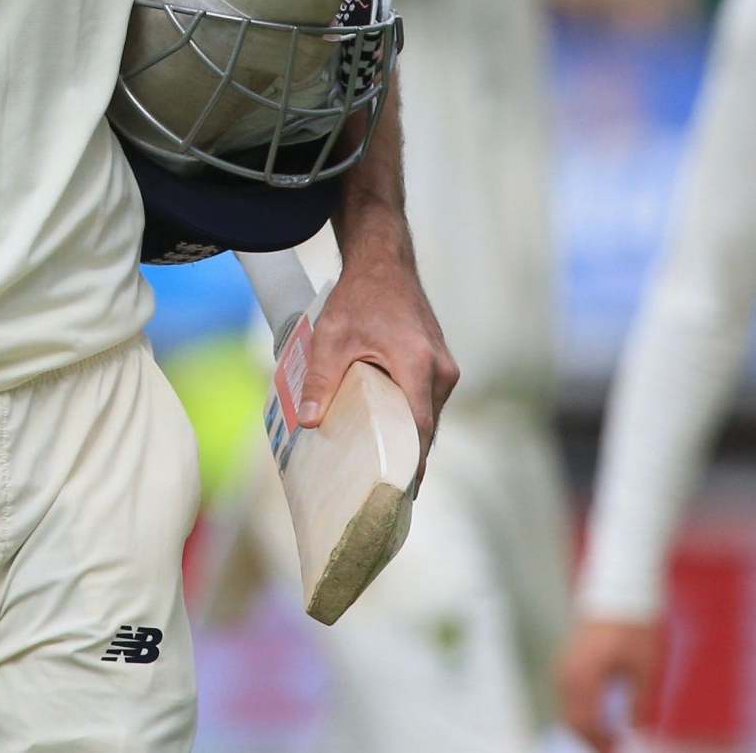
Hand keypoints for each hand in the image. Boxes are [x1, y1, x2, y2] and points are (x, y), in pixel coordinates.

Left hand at [298, 229, 457, 484]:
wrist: (384, 262)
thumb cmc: (360, 297)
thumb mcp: (332, 337)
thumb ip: (322, 380)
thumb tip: (310, 423)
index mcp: (419, 366)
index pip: (420, 427)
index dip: (411, 463)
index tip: (400, 493)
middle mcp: (441, 370)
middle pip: (426, 426)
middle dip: (407, 458)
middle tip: (384, 491)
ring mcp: (444, 367)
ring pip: (428, 414)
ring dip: (409, 437)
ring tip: (384, 470)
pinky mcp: (440, 363)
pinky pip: (428, 401)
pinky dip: (411, 418)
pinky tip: (389, 433)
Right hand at [559, 617, 661, 751]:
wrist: (620, 588)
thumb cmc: (636, 627)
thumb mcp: (646, 669)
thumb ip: (640, 705)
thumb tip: (636, 732)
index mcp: (584, 678)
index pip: (585, 724)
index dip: (601, 742)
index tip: (618, 748)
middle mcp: (567, 673)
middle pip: (572, 719)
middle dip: (591, 736)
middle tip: (615, 743)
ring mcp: (564, 664)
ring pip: (569, 706)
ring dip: (587, 722)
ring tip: (611, 729)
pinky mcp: (568, 657)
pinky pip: (570, 692)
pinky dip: (583, 706)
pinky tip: (603, 708)